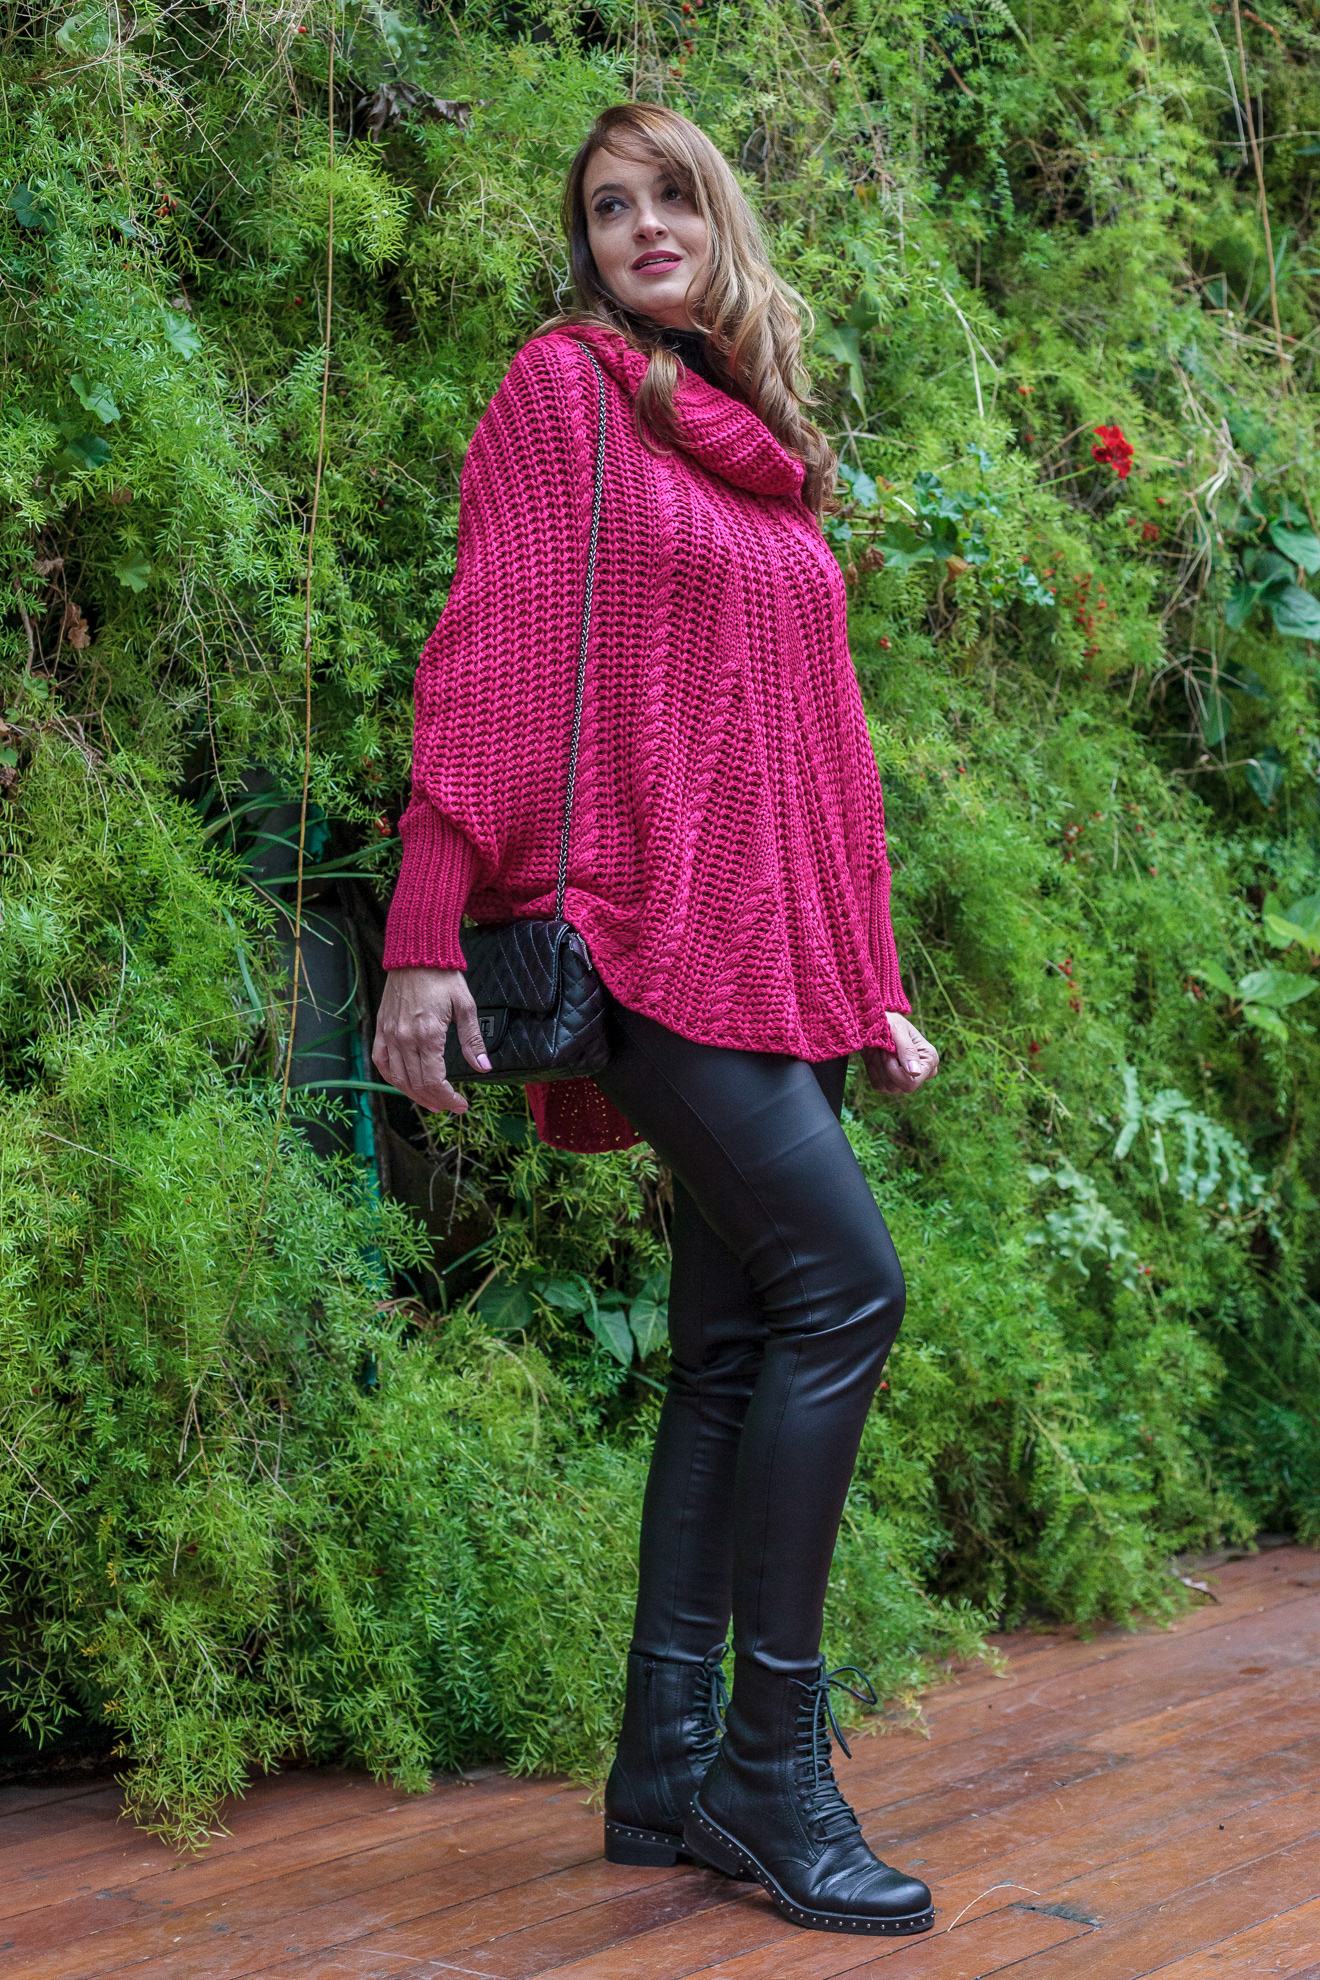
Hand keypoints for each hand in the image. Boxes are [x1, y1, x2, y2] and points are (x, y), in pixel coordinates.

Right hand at [372, 966, 489, 1114]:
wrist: (416, 954)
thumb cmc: (443, 977)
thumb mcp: (466, 1006)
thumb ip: (472, 1040)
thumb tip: (483, 1067)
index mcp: (427, 1034)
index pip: (433, 1081)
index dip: (448, 1099)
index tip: (461, 1104)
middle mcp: (404, 1038)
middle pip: (416, 1084)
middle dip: (435, 1101)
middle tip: (451, 1106)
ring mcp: (390, 1034)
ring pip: (398, 1078)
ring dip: (415, 1095)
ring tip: (432, 1102)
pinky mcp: (381, 1028)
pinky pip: (381, 1062)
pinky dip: (392, 1078)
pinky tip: (405, 1084)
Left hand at [862, 1012, 939, 1096]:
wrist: (876, 1021)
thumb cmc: (891, 1021)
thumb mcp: (898, 1030)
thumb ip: (907, 1050)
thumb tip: (916, 1072)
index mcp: (930, 1060)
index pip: (913, 1082)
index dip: (895, 1071)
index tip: (888, 1051)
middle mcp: (921, 1073)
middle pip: (901, 1086)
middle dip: (887, 1067)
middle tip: (883, 1049)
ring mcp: (906, 1078)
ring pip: (889, 1087)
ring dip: (879, 1066)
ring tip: (880, 1049)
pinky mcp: (890, 1081)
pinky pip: (878, 1085)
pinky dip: (873, 1070)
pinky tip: (876, 1056)